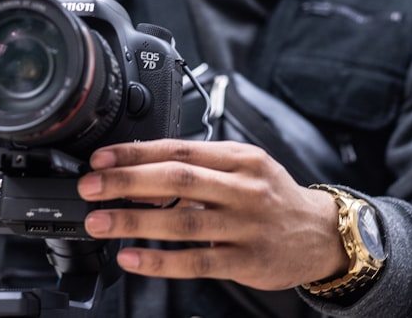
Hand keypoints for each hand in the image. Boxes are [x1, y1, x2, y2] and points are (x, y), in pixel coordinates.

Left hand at [77, 139, 348, 290]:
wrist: (320, 234)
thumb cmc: (273, 197)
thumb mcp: (245, 167)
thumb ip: (200, 167)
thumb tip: (140, 174)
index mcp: (239, 157)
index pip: (179, 149)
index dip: (135, 153)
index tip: (101, 159)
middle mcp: (244, 187)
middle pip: (177, 180)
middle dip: (126, 182)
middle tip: (91, 187)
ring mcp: (246, 225)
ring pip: (182, 222)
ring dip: (133, 220)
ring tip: (100, 222)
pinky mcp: (247, 261)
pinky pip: (196, 262)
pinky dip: (159, 261)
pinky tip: (132, 258)